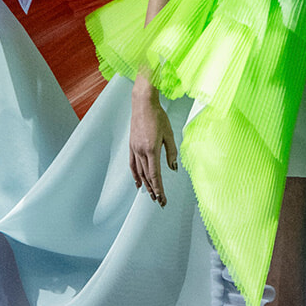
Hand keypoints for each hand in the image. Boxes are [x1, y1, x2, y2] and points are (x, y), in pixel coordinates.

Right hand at [129, 78, 177, 205]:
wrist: (143, 104)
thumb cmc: (158, 116)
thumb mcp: (169, 134)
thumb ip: (172, 153)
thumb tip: (173, 169)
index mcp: (152, 149)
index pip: (155, 175)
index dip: (159, 189)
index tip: (162, 199)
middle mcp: (141, 152)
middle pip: (147, 176)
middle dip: (154, 190)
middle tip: (159, 202)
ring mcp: (134, 149)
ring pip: (139, 172)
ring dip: (145, 185)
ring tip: (150, 195)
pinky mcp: (131, 146)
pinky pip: (132, 164)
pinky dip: (135, 175)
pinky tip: (138, 182)